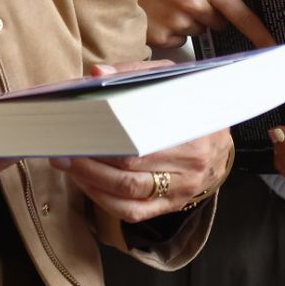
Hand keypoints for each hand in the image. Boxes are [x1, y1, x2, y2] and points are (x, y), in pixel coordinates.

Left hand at [49, 64, 232, 222]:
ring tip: (69, 165)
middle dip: (90, 158)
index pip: (142, 134)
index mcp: (192, 127)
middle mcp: (190, 162)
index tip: (79, 127)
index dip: (106, 133)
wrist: (221, 150)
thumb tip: (98, 74)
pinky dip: (103, 200)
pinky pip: (131, 211)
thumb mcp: (174, 82)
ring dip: (91, 179)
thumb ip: (135, 74)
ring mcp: (180, 188)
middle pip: (130, 165)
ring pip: (127, 191)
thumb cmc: (191, 113)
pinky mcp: (170, 206)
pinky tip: (87, 184)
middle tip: (64, 149)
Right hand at [141, 0, 273, 49]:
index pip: (241, 13)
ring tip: (173, 2)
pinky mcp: (159, 37)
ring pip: (200, 31)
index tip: (271, 43)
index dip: (258, 30)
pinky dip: (176, 30)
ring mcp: (175, 23)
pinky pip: (180, 40)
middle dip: (213, 13)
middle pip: (220, 23)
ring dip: (193, 21)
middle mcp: (193, 6)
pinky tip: (163, 14)